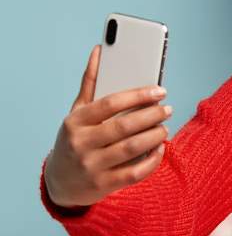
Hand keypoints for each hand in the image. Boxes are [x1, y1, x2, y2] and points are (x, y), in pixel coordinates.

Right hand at [44, 45, 170, 209]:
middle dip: (151, 115)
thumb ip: (90, 82)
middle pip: (124, 126)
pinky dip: (151, 161)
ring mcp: (92, 166)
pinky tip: (159, 149)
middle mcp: (81, 144)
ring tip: (164, 127)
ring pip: (131, 149)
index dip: (138, 95)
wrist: (60, 182)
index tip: (159, 90)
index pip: (110, 103)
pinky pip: (134, 173)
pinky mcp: (103, 185)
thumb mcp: (77, 112)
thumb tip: (99, 49)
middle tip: (167, 109)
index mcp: (75, 121)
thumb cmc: (74, 139)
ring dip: (154, 136)